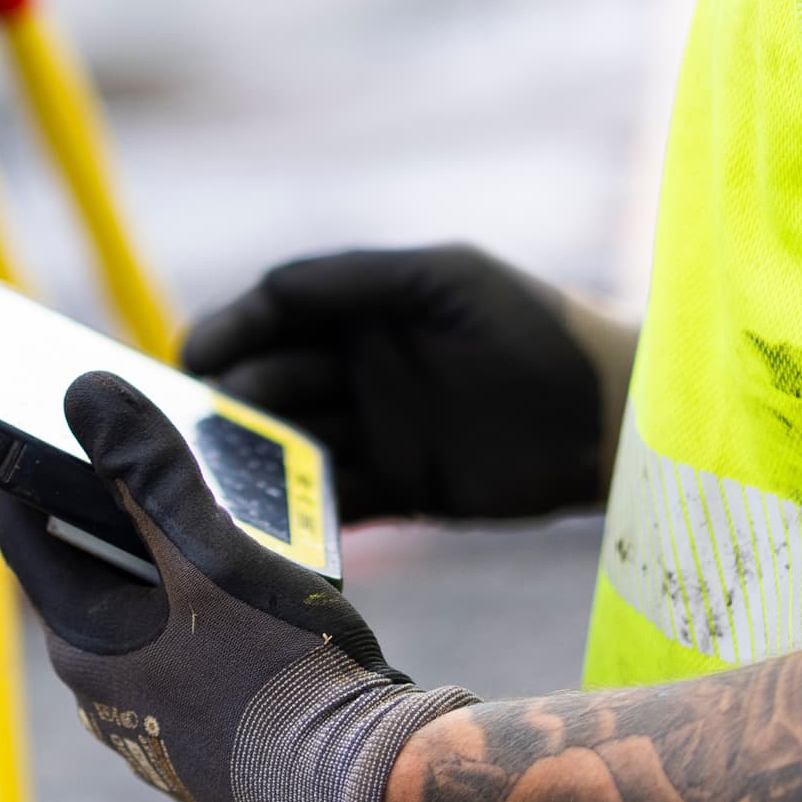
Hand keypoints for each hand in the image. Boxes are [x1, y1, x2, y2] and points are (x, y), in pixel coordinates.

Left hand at [0, 373, 477, 801]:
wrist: (363, 779)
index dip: (30, 463)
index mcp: (84, 643)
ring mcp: (154, 708)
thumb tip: (85, 392)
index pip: (26, 532)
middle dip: (121, 498)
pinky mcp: (203, 721)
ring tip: (222, 496)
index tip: (48, 408)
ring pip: (147, 597)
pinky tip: (256, 565)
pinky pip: (187, 634)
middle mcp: (106, 684)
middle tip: (158, 439)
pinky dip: (205, 590)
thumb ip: (148, 472)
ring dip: (172, 543)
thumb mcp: (211, 555)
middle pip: (93, 560)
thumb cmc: (281, 673)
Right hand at [181, 244, 628, 524]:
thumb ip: (358, 278)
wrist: (610, 416)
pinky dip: (301, 512)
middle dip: (231, 397)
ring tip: (219, 475)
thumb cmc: (534, 325)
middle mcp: (362, 366)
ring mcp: (380, 429)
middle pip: (274, 379)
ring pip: (295, 442)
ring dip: (256, 457)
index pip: (276, 312)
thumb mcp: (445, 278)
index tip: (191, 355)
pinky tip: (271, 522)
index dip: (230, 329)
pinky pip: (337, 502)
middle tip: (195, 425)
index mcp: (367, 307)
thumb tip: (269, 286)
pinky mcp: (405, 489)